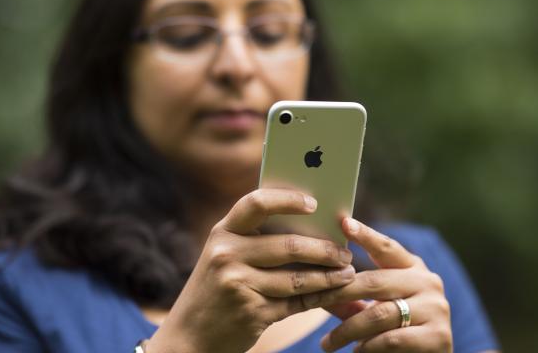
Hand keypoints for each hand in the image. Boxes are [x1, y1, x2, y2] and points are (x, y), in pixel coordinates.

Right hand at [147, 189, 355, 352]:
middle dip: (324, 249)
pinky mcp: (252, 313)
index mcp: (223, 232)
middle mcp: (227, 254)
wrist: (189, 336)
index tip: (314, 203)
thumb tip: (314, 226)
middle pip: (288, 245)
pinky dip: (320, 298)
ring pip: (297, 278)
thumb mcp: (225, 256)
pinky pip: (296, 303)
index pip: (256, 203)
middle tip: (345, 252)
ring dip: (329, 276)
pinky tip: (334, 293)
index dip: (287, 200)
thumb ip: (257, 239)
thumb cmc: (216, 288)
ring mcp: (238, 285)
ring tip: (348, 273)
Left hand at [302, 218, 451, 351]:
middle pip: (375, 281)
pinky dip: (368, 347)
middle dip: (339, 292)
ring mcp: (436, 308)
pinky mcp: (439, 336)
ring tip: (327, 343)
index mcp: (412, 267)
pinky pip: (392, 339)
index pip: (387, 247)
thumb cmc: (396, 329)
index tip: (345, 223)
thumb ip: (350, 296)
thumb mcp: (374, 307)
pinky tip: (356, 351)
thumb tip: (313, 282)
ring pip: (379, 314)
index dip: (366, 235)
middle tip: (313, 301)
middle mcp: (428, 282)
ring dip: (348, 330)